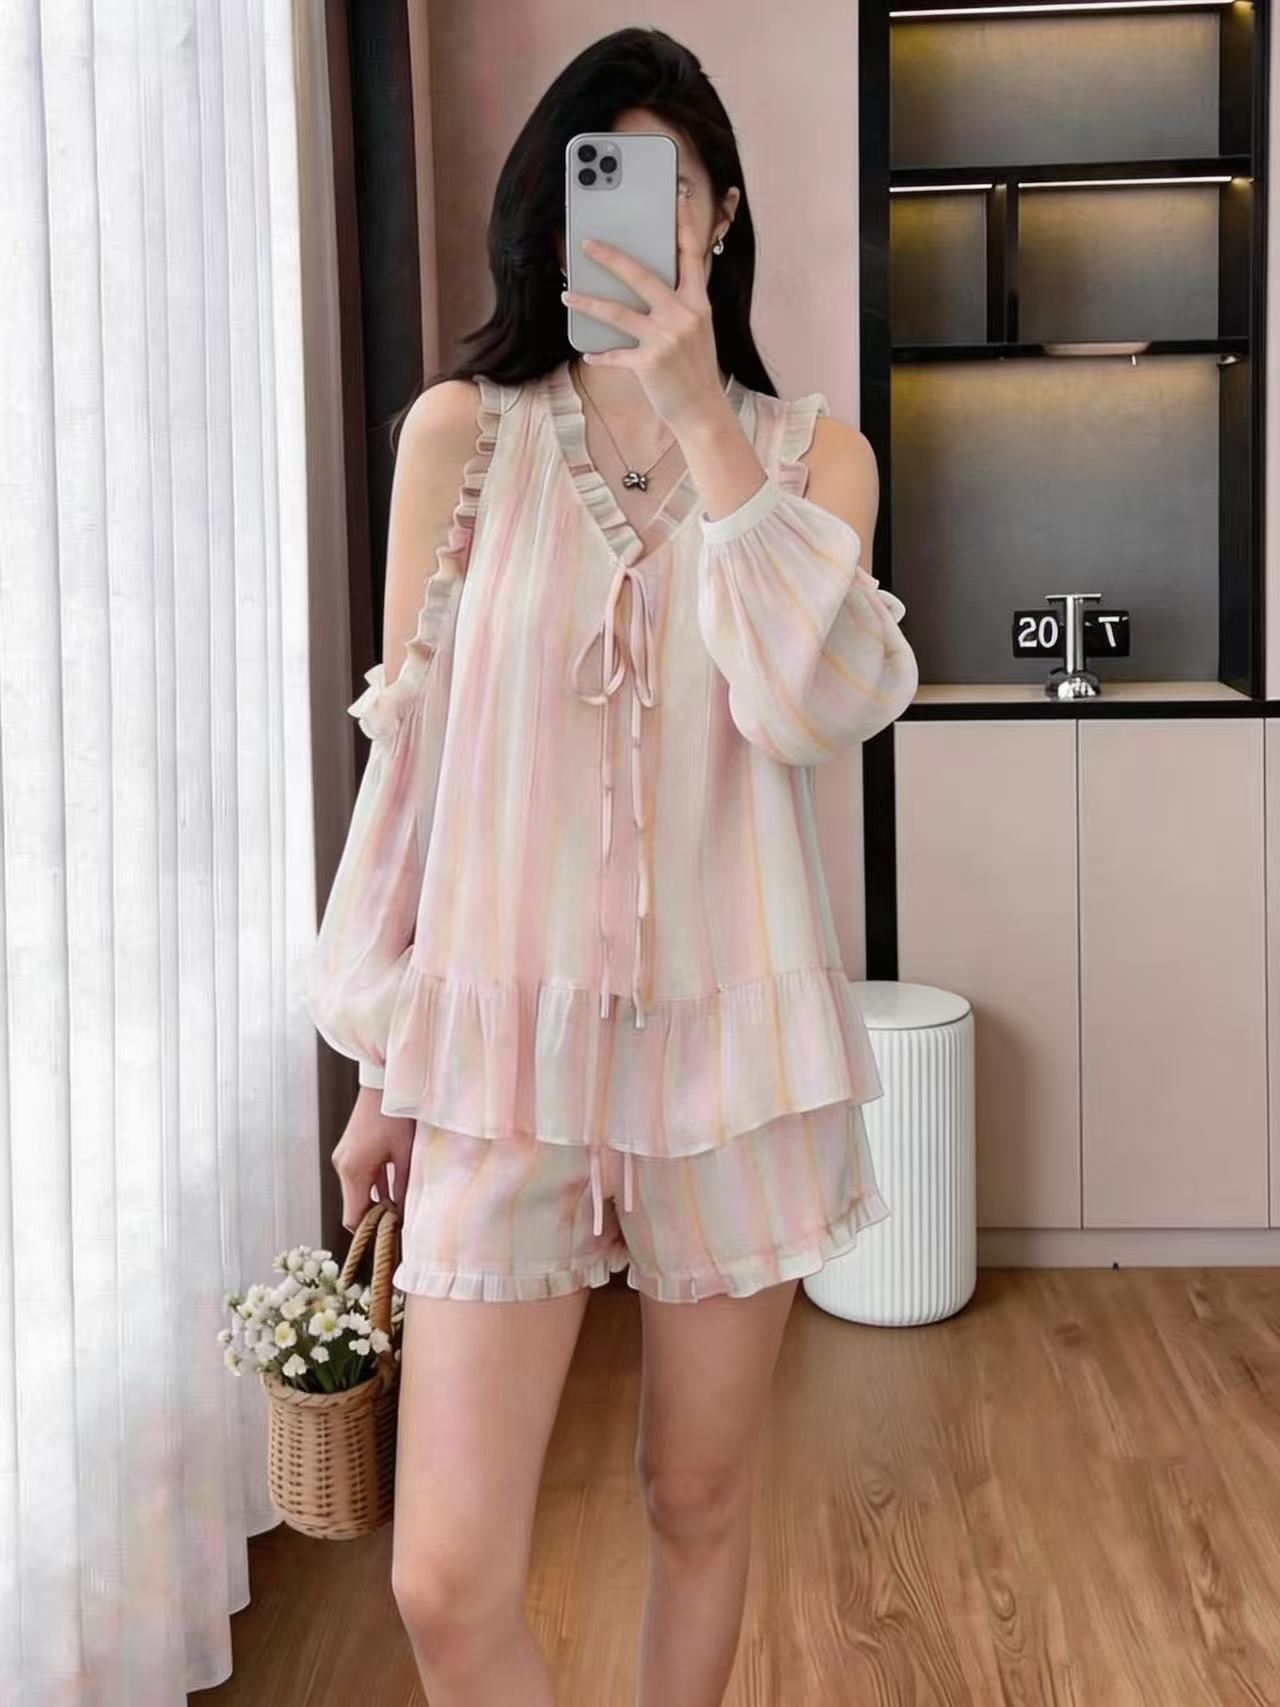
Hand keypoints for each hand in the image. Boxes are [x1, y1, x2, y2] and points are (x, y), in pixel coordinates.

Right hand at [334, 1087, 414, 1233]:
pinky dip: (373, 1186)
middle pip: (354, 1207)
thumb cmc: (396, 1117)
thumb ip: (402, 1187)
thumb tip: (404, 1214)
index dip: (370, 1231)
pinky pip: (359, 1178)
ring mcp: (344, 1159)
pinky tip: (393, 1188)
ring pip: (356, 1193)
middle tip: (399, 1222)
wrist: (384, 1085)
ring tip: (400, 1206)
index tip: (391, 1233)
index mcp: (354, 1171)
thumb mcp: (404, 1155)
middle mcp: (343, 1167)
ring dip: (375, 1200)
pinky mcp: (349, 1152)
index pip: (353, 1218)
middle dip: (374, 1217)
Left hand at [560, 191, 731, 437]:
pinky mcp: (650, 363)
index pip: (691, 256)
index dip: (684, 224)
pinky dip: (600, 354)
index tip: (677, 197)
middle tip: (587, 242)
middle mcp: (684, 316)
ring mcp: (666, 339)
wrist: (703, 412)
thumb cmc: (694, 370)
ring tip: (567, 294)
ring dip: (588, 301)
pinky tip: (588, 353)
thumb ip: (676, 307)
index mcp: (698, 304)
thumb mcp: (694, 332)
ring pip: (618, 312)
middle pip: (642, 276)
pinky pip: (615, 354)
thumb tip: (641, 289)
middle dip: (612, 257)